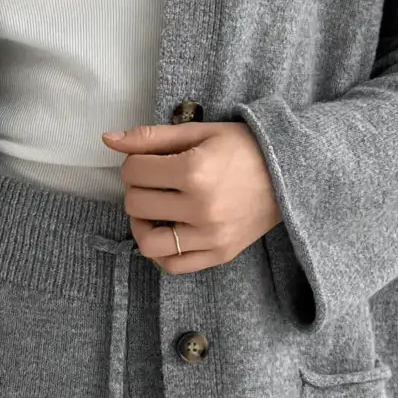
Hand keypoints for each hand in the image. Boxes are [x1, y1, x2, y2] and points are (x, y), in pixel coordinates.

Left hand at [101, 120, 281, 273]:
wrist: (289, 173)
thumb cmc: (242, 147)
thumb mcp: (199, 132)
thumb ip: (150, 137)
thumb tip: (108, 139)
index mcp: (194, 171)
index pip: (134, 171)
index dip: (133, 162)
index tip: (148, 160)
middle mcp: (201, 207)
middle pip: (135, 204)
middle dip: (136, 189)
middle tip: (152, 180)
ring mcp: (210, 236)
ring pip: (147, 241)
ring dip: (141, 224)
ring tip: (152, 210)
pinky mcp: (219, 253)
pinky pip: (173, 266)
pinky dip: (160, 251)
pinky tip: (166, 231)